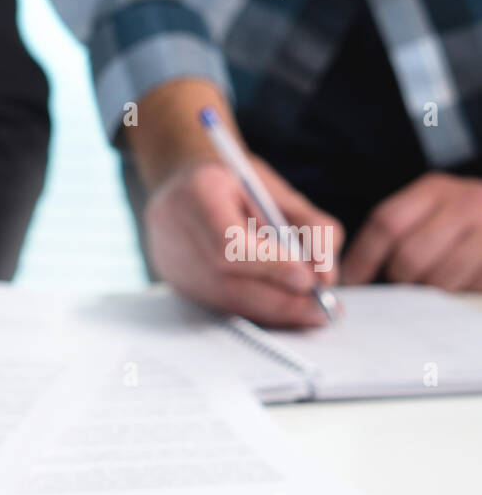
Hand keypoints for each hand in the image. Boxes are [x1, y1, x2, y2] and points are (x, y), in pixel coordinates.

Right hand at [143, 158, 342, 327]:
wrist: (183, 183)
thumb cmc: (234, 181)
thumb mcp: (277, 191)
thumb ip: (308, 227)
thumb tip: (326, 276)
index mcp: (198, 192)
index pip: (229, 242)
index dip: (270, 266)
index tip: (308, 280)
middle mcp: (173, 230)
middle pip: (226, 281)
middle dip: (280, 300)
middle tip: (322, 310)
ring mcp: (169, 262)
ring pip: (224, 301)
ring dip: (272, 312)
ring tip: (310, 312)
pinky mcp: (175, 282)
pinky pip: (219, 305)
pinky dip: (256, 310)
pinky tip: (283, 309)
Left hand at [342, 172, 481, 290]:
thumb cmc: (462, 219)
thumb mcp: (431, 210)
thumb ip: (395, 233)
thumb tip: (350, 274)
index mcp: (434, 190)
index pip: (386, 224)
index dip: (362, 258)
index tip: (351, 282)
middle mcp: (465, 203)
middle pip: (409, 257)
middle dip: (400, 279)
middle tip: (406, 281)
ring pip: (440, 279)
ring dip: (430, 289)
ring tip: (435, 281)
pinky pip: (470, 287)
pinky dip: (460, 291)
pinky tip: (463, 281)